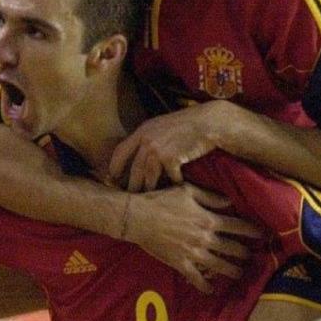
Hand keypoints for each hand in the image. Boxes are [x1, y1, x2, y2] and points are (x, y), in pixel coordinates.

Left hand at [110, 102, 226, 191]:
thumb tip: (139, 154)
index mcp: (142, 131)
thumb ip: (148, 137)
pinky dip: (175, 184)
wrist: (208, 122)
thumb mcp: (161, 125)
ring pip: (149, 178)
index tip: (113, 178)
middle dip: (132, 186)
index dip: (114, 166)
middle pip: (134, 170)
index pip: (120, 151)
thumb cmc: (186, 124)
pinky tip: (178, 186)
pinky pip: (170, 178)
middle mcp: (147, 140)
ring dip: (150, 189)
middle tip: (131, 196)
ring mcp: (159, 150)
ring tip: (151, 198)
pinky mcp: (172, 159)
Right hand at [122, 183, 262, 293]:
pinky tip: (211, 289)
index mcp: (208, 219)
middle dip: (245, 253)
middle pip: (232, 249)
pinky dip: (205, 285)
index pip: (237, 226)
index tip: (264, 234)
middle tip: (252, 256)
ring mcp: (193, 253)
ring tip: (240, 274)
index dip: (252, 230)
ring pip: (219, 266)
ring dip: (232, 271)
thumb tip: (229, 202)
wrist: (138, 217)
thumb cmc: (161, 200)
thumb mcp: (187, 191)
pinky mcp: (180, 263)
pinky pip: (196, 278)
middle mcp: (205, 238)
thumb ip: (210, 197)